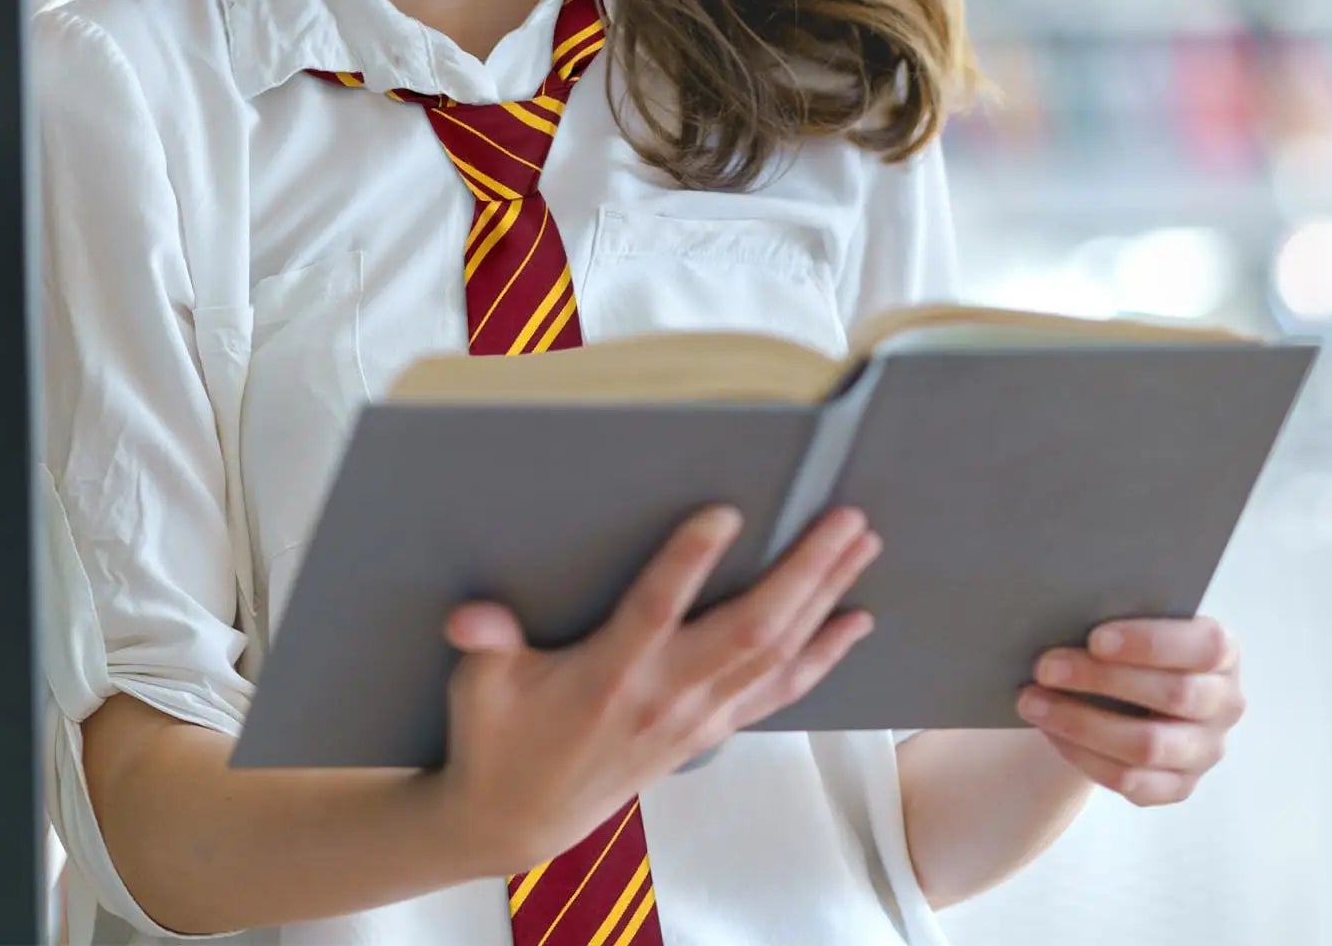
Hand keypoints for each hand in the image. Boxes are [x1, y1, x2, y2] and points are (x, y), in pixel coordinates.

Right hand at [434, 503, 881, 874]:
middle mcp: (666, 695)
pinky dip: (823, 655)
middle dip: (803, 573)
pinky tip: (855, 620)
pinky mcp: (710, 729)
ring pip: (777, 654)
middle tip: (843, 518)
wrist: (520, 819)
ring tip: (861, 543)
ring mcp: (697, 717)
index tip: (725, 512)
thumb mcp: (480, 689)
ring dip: (824, 597)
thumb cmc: (500, 737)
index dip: (689, 562)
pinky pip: (781, 691)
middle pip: (750, 630)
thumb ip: (486, 646)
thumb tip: (470, 617)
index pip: (657, 611)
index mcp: (609, 675)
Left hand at [1014, 616, 1244, 807]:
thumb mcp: (1132, 623)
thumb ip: (1116, 616)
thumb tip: (1062, 614)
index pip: (1204, 646)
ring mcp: (1204, 751)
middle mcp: (1224, 704)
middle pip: (1173, 696)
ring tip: (1032, 701)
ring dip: (1081, 723)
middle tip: (1044, 667)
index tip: (1095, 638)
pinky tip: (1050, 731)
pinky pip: (1132, 782)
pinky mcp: (1179, 786)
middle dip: (1101, 680)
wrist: (1128, 689)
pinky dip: (1084, 756)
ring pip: (1147, 747)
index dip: (1150, 643)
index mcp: (1221, 652)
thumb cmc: (1127, 643)